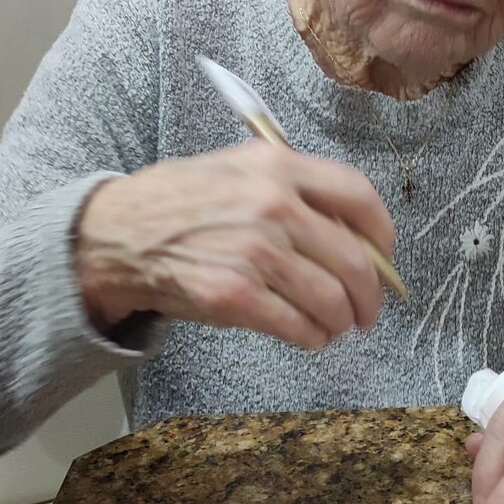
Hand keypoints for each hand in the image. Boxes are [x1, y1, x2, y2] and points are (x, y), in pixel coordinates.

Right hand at [74, 140, 395, 348]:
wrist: (117, 235)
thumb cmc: (180, 202)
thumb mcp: (238, 167)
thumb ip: (295, 187)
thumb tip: (354, 231)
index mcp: (277, 166)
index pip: (359, 196)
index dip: (383, 234)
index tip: (385, 257)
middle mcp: (273, 206)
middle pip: (354, 260)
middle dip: (370, 296)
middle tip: (368, 311)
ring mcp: (255, 252)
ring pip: (331, 299)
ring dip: (342, 321)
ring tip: (337, 326)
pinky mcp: (235, 296)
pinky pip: (298, 326)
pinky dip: (313, 338)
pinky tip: (310, 336)